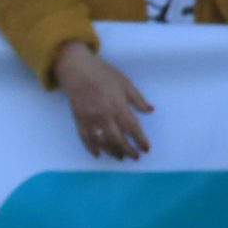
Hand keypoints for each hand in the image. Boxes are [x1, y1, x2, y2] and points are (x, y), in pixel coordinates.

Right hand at [52, 41, 153, 159]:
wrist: (76, 69)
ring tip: (120, 157)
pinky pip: (85, 138)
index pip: (132, 128)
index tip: (146, 149)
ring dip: (113, 151)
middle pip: (118, 139)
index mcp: (118, 105)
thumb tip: (150, 110)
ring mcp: (90, 119)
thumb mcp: (125, 83)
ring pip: (103, 141)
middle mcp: (104, 115)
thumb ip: (137, 98)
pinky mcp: (79, 120)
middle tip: (135, 156)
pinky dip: (91, 148)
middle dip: (128, 150)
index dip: (140, 140)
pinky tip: (98, 154)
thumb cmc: (103, 74)